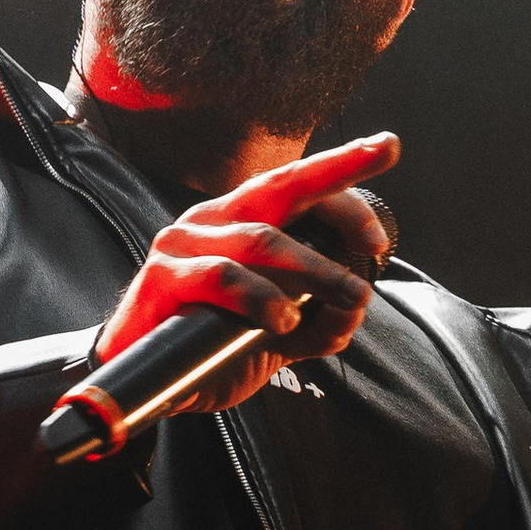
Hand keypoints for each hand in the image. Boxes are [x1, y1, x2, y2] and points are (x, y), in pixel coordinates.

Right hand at [94, 133, 397, 413]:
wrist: (142, 381)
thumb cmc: (209, 346)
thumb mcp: (279, 335)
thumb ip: (319, 320)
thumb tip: (356, 304)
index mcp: (239, 221)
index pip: (294, 183)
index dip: (342, 167)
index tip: (387, 148)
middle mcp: (212, 220)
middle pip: (281, 188)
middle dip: (336, 201)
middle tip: (376, 240)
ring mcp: (182, 244)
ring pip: (262, 241)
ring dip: (314, 270)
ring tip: (349, 296)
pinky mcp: (162, 278)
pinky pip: (221, 279)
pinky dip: (261, 298)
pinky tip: (286, 320)